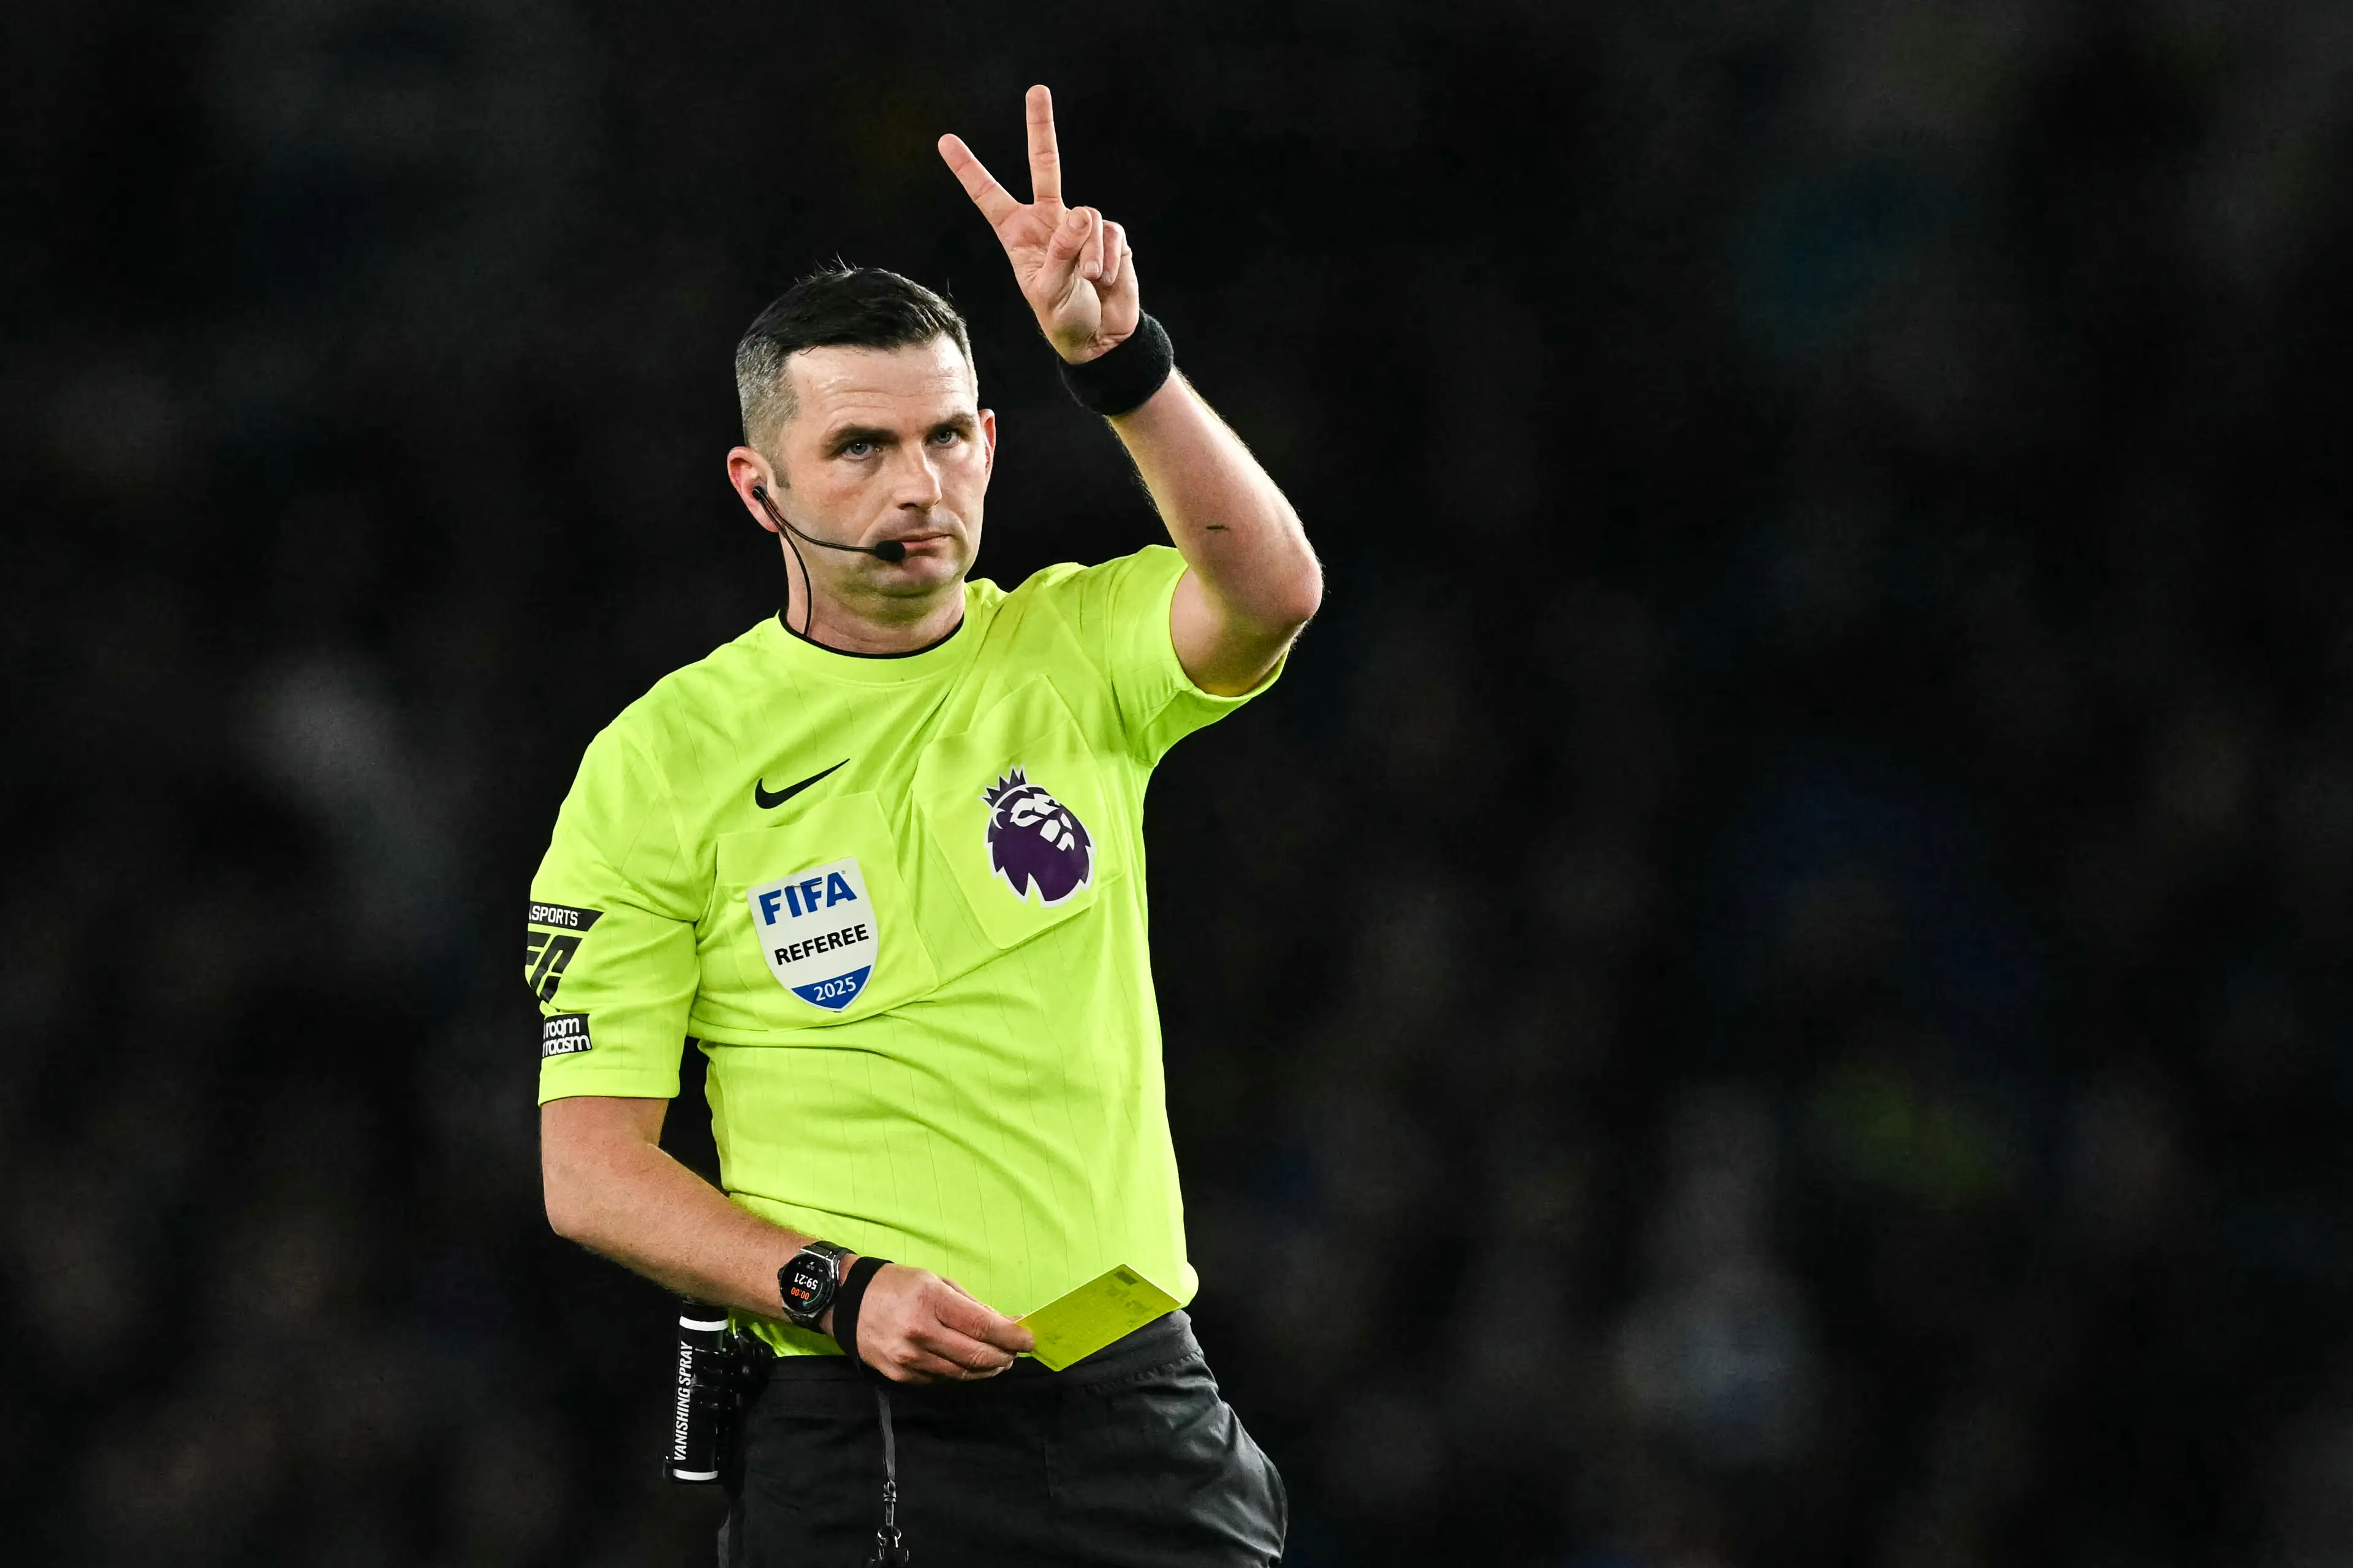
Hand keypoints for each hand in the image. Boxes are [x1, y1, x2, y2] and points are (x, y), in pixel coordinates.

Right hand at [831, 1262, 1034, 1383]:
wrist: (847, 1302)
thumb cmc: (898, 1285)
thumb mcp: (937, 1281)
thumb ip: (972, 1305)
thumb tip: (1007, 1322)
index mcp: (932, 1301)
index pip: (983, 1326)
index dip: (1012, 1336)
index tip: (1030, 1340)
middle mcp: (920, 1333)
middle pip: (976, 1355)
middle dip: (1004, 1356)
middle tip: (1016, 1352)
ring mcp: (909, 1358)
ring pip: (961, 1373)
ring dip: (986, 1368)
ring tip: (997, 1359)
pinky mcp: (899, 1376)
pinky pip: (940, 1379)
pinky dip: (959, 1372)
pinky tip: (965, 1363)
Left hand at [939, 85, 1139, 363]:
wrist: (1101, 338)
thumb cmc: (1064, 319)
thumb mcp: (1048, 292)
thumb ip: (1061, 251)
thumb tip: (1083, 213)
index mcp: (1017, 234)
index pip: (988, 195)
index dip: (968, 169)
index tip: (945, 140)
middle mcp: (1048, 221)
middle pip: (1045, 165)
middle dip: (1041, 126)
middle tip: (1036, 89)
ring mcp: (1080, 226)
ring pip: (1087, 218)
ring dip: (1088, 254)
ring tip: (1087, 281)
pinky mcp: (1110, 235)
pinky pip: (1110, 233)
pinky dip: (1108, 258)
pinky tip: (1104, 279)